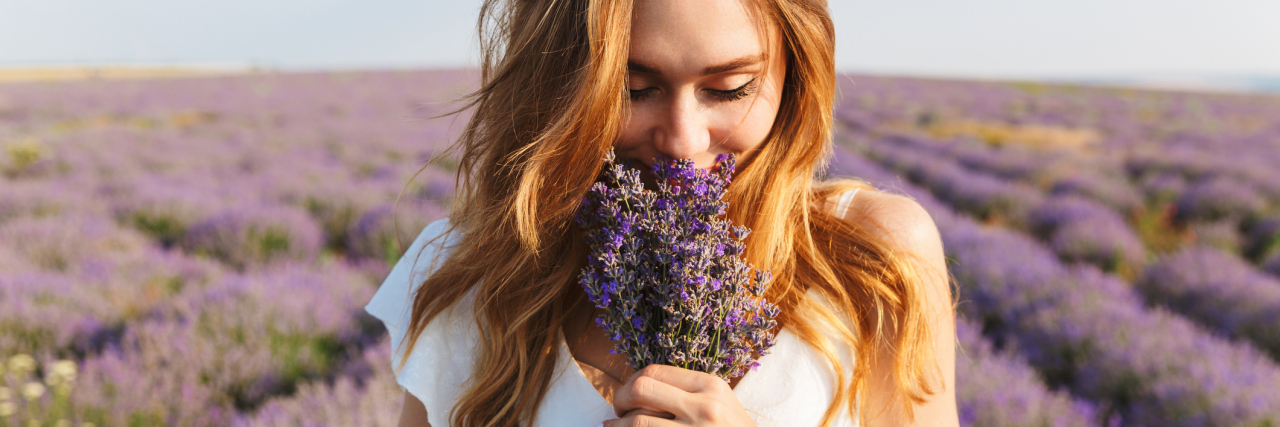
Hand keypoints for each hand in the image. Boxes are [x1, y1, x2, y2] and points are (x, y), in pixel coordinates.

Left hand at [604, 364, 756, 426]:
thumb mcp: (718, 400)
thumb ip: (685, 390)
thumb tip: (637, 387)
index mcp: (710, 385)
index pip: (655, 371)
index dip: (632, 380)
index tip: (628, 391)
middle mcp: (704, 406)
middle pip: (642, 389)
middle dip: (620, 398)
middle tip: (618, 409)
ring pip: (637, 421)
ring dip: (618, 425)